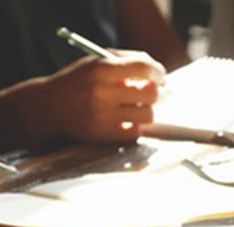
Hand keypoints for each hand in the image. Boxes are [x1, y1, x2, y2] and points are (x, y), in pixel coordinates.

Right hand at [33, 51, 164, 143]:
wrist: (48, 106)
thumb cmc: (79, 81)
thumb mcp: (96, 62)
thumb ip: (127, 60)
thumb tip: (158, 71)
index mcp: (101, 69)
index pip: (144, 68)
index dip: (157, 72)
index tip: (159, 76)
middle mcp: (101, 92)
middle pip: (151, 93)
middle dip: (157, 93)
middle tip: (154, 92)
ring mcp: (102, 115)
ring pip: (148, 115)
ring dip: (147, 110)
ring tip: (137, 106)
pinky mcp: (103, 134)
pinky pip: (136, 132)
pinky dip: (136, 125)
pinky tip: (127, 119)